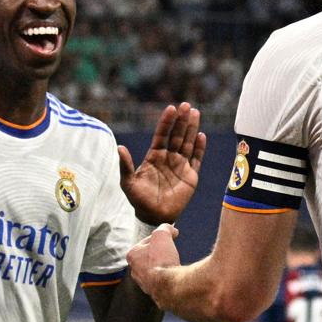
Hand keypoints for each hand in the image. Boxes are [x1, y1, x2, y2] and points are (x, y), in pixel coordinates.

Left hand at [119, 102, 206, 224]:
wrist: (153, 216)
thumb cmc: (139, 199)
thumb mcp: (128, 183)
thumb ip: (125, 165)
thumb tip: (119, 147)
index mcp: (154, 156)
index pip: (162, 134)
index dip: (166, 122)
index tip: (171, 108)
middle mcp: (169, 157)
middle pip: (177, 135)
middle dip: (182, 120)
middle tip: (187, 105)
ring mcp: (180, 165)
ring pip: (188, 143)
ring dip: (192, 128)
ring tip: (195, 113)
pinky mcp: (191, 176)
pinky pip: (197, 159)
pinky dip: (200, 148)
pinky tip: (201, 136)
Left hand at [126, 223, 180, 304]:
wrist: (169, 286)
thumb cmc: (161, 259)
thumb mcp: (162, 235)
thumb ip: (164, 228)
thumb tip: (170, 229)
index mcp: (132, 255)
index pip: (147, 241)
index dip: (160, 237)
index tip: (171, 237)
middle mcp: (135, 271)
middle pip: (151, 256)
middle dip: (161, 252)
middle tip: (172, 249)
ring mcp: (145, 283)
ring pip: (157, 269)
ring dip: (166, 265)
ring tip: (175, 261)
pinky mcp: (156, 293)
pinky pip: (163, 281)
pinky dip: (169, 276)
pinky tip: (176, 273)